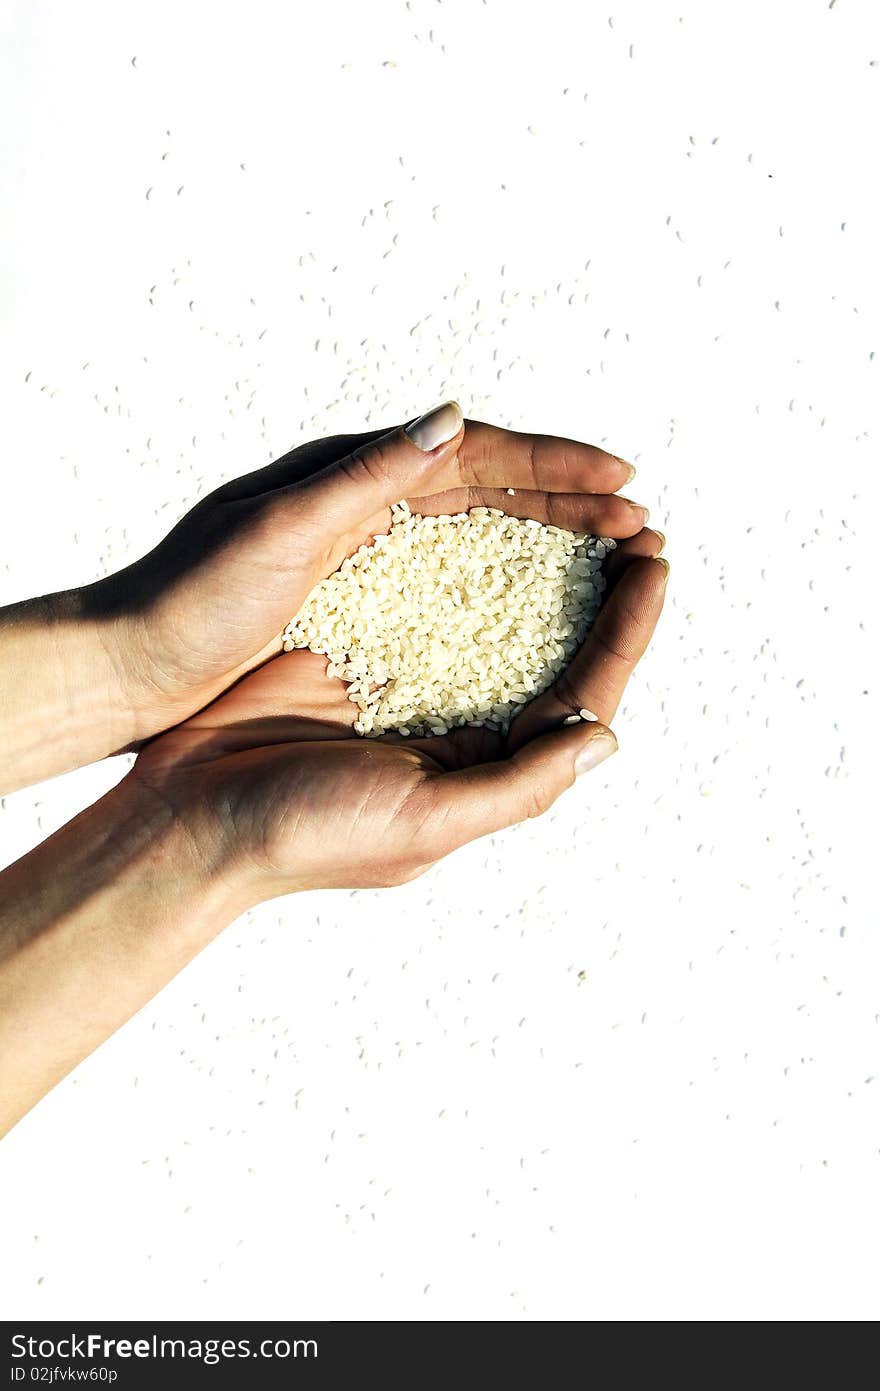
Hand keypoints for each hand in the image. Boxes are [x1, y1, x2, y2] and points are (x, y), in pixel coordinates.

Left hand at [89, 403, 648, 739]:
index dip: (552, 464)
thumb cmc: (190, 596)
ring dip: (545, 536)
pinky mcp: (351, 593)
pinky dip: (498, 577)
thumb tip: (451, 416)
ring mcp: (359, 546)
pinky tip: (533, 598)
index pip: (472, 453)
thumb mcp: (276, 530)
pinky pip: (444, 575)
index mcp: (347, 471)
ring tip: (609, 551)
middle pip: (487, 487)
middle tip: (639, 516)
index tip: (620, 480)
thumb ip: (362, 475)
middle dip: (567, 497)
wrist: (131, 660)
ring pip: (474, 530)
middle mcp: (361, 498)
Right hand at [128, 535, 667, 897]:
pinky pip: (431, 597)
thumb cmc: (309, 833)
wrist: (190, 813)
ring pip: (503, 618)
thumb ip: (519, 785)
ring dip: (551, 569)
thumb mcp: (426, 822)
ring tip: (592, 517)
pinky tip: (497, 519)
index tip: (654, 564)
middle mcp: (462, 730)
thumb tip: (606, 736)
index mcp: (486, 772)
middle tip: (642, 531)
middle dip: (604, 596)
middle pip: (555, 653)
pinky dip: (469, 559)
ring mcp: (413, 687)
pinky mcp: (363, 650)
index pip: (580, 695)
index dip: (625, 632)